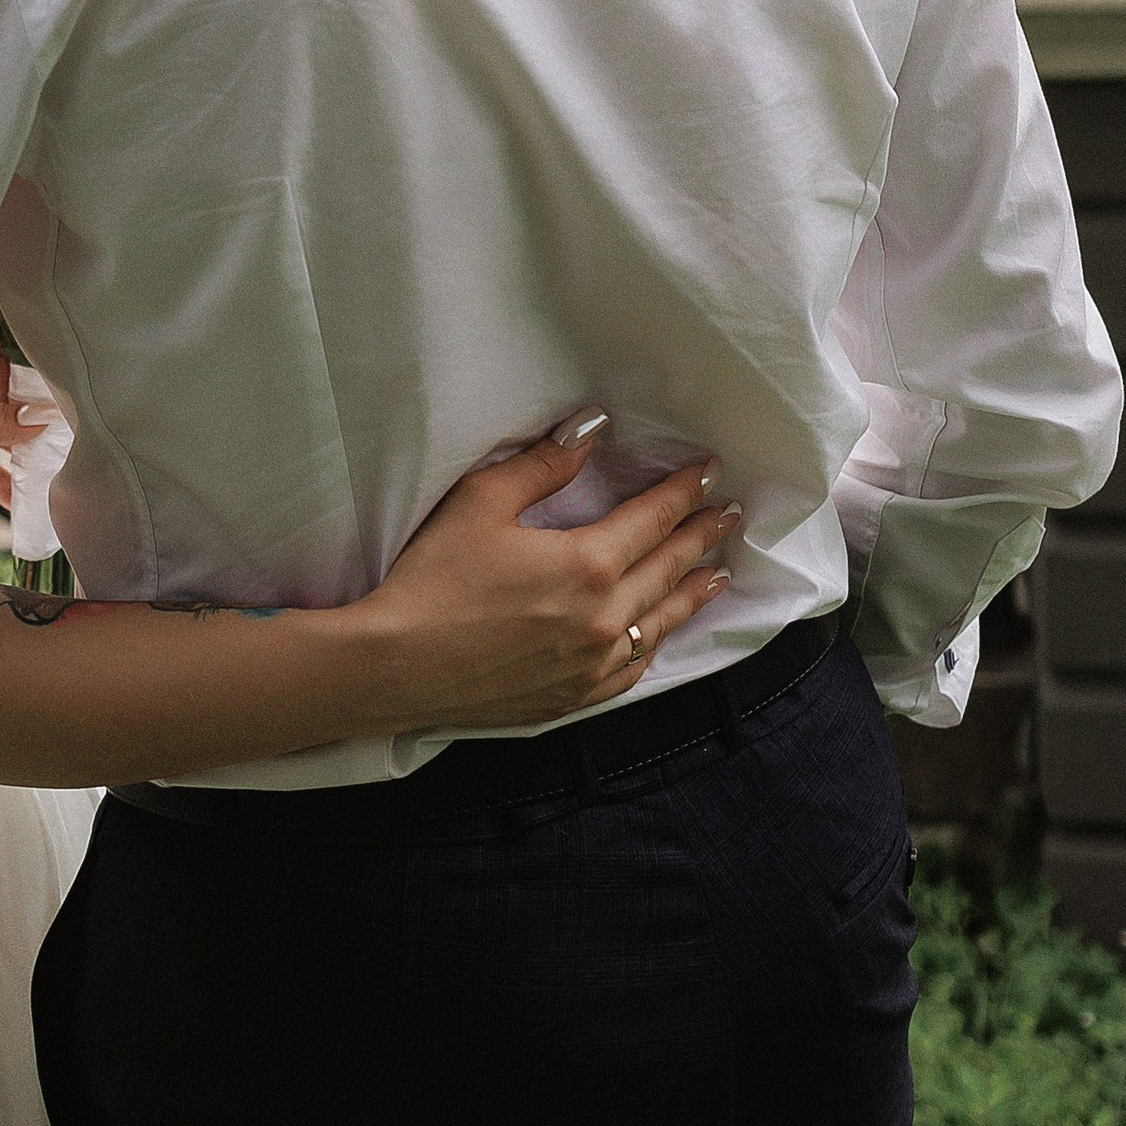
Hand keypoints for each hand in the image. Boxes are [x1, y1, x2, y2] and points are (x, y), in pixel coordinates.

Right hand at [356, 413, 739, 735]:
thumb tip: (591, 429)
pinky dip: (655, 644)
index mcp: (587, 564)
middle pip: (667, 569)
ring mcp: (593, 664)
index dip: (683, 492)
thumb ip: (543, 465)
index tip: (709, 473)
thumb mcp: (481, 502)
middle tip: (728, 515)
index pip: (653, 520)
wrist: (397, 665)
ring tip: (718, 575)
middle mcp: (604, 618)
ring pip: (660, 623)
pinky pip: (633, 669)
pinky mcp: (573, 696)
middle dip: (701, 537)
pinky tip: (661, 634)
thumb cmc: (432, 578)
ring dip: (692, 593)